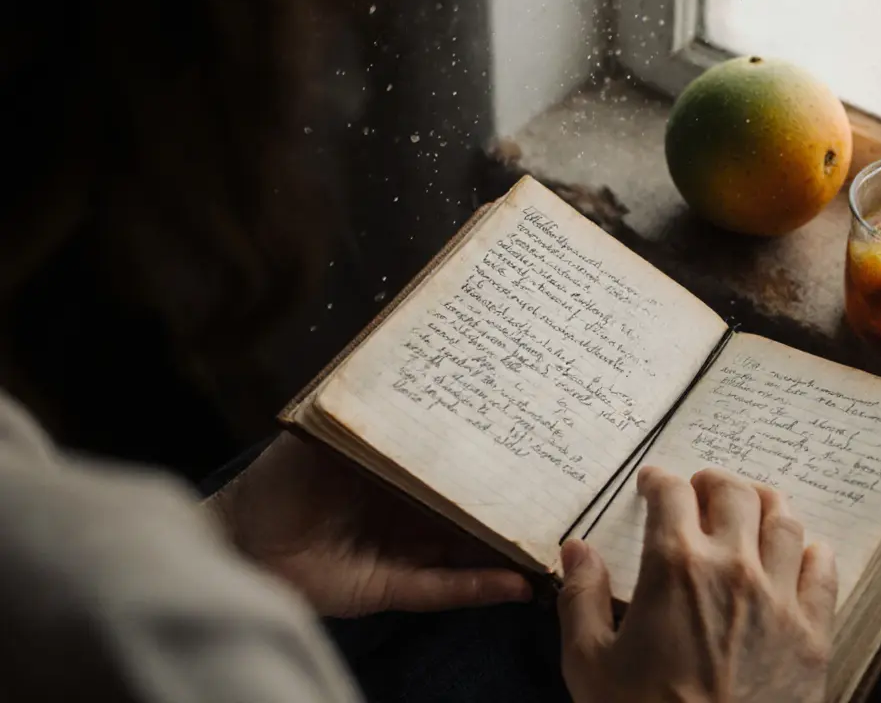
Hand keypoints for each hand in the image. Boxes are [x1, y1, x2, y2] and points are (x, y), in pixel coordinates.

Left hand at [205, 432, 531, 616]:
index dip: (489, 456)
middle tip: (559, 493)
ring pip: (466, 551)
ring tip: (552, 541)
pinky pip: (444, 588)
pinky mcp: (391, 588)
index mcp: (395, 472)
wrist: (236, 540)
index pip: (452, 465)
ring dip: (505, 549)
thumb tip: (431, 375)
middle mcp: (406, 511)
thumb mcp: (332, 434)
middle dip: (508, 505)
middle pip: (468, 510)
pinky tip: (517, 581)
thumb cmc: (278, 479)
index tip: (532, 443)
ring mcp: (402, 551)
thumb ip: (377, 416)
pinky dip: (480, 586)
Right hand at [558, 466, 837, 702]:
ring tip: (751, 507)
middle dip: (713, 482)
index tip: (653, 484)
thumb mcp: (589, 662)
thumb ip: (581, 597)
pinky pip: (824, 569)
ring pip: (783, 521)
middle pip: (735, 493)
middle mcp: (733, 567)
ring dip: (764, 503)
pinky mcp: (813, 632)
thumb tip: (577, 549)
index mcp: (674, 566)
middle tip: (701, 489)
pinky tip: (799, 552)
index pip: (671, 494)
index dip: (659, 480)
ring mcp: (780, 597)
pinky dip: (810, 549)